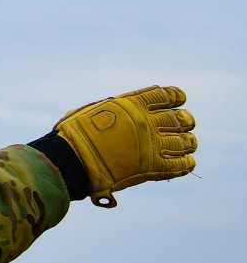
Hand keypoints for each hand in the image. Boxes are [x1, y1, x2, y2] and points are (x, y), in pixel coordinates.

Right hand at [53, 85, 196, 207]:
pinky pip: (180, 165)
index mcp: (133, 105)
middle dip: (185, 121)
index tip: (179, 99)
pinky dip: (186, 163)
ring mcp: (153, 145)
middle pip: (180, 119)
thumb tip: (117, 107)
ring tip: (187, 144)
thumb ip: (114, 108)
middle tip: (185, 124)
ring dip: (188, 143)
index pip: (165, 95)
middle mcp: (147, 122)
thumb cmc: (75, 134)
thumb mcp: (94, 110)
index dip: (176, 96)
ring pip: (185, 142)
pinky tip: (185, 162)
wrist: (73, 160)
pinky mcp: (154, 167)